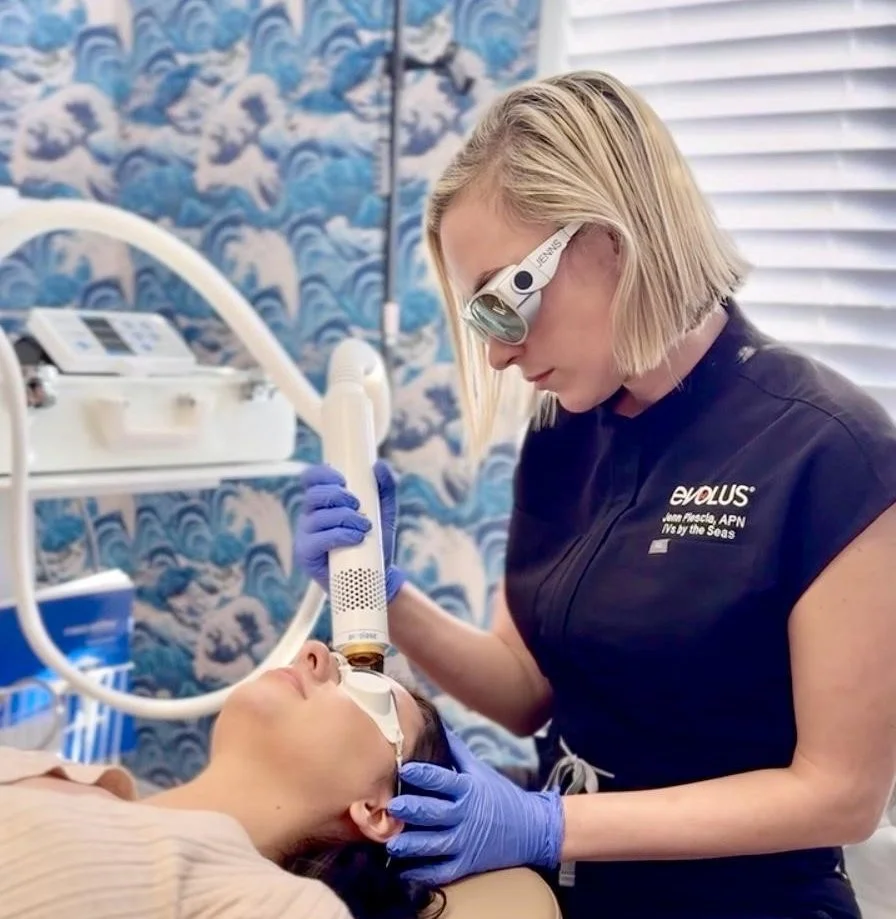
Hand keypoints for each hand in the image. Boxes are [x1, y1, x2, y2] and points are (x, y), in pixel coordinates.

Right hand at [294, 461, 405, 600]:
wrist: (378, 577)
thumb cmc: (375, 543)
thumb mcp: (384, 512)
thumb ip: (385, 488)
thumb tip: (380, 465)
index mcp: (323, 502)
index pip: (311, 478)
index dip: (323, 473)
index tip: (344, 480)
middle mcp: (310, 516)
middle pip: (314, 494)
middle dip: (339, 497)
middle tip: (359, 507)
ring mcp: (306, 535)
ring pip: (318, 517)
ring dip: (346, 519)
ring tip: (365, 529)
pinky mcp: (306, 555)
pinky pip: (318, 539)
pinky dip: (340, 536)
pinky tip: (356, 538)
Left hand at [386, 731, 563, 885]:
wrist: (531, 829)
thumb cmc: (500, 795)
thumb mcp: (480, 769)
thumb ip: (456, 751)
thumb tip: (436, 726)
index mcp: (468, 789)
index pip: (443, 779)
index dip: (423, 774)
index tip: (404, 769)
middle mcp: (465, 816)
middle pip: (435, 813)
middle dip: (413, 810)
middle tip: (393, 807)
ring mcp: (466, 842)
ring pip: (435, 845)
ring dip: (412, 845)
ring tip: (392, 843)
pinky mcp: (467, 865)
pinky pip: (441, 871)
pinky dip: (422, 872)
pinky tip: (403, 870)